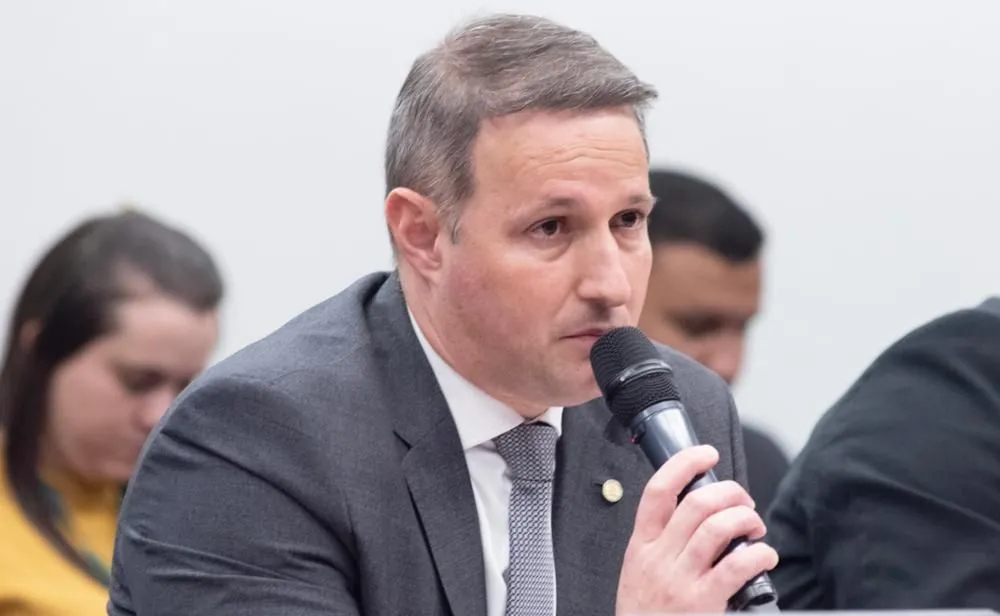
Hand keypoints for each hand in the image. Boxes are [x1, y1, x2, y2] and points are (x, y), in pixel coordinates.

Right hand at [615, 445, 778, 614]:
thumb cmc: (644, 614)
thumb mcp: (638, 572)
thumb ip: (660, 543)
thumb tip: (699, 513)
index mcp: (641, 546)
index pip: (657, 491)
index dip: (683, 464)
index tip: (705, 454)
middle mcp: (659, 558)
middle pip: (696, 504)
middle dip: (729, 492)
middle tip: (743, 500)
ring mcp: (680, 581)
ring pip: (717, 528)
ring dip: (745, 519)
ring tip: (754, 526)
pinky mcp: (703, 602)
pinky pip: (736, 567)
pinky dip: (758, 555)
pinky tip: (764, 556)